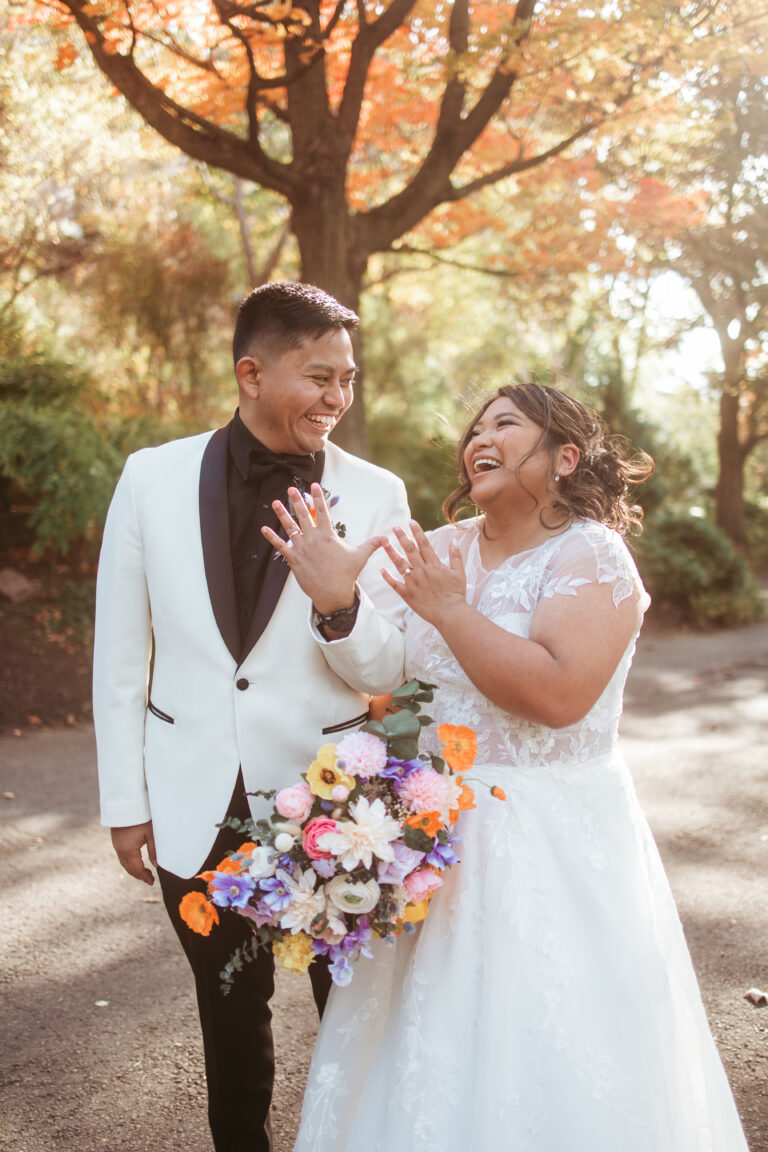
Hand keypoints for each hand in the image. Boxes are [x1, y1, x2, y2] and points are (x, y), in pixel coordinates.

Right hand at [111, 821, 156, 884]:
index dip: (145, 877)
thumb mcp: (150, 833)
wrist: (125, 804)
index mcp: (129, 850)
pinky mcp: (116, 840)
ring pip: (124, 863)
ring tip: (145, 872)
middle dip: (139, 875)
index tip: (152, 882)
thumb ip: (154, 850)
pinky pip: (122, 856)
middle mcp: (120, 850)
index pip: (137, 869)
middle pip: (129, 868)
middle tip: (150, 879)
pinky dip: (129, 862)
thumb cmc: (140, 817)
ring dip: (134, 869)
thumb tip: (157, 865)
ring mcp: (116, 845)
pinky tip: (136, 861)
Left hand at [262, 484, 385, 614]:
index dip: (318, 498)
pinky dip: (272, 538)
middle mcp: (313, 540)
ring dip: (282, 514)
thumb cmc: (346, 575)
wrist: (333, 594)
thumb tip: (385, 538)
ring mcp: (302, 549)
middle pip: (304, 516)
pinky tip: (264, 529)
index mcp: (328, 536)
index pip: (322, 512)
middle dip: (297, 501)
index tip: (313, 486)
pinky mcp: (294, 560)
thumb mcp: (360, 557)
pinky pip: (280, 546)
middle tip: (291, 489)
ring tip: (276, 503)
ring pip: (290, 528)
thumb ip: (371, 545)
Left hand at [381, 521, 466, 626]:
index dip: (417, 532)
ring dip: (391, 552)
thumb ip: (456, 556)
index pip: (424, 544)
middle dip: (401, 537)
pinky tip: (381, 569)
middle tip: (394, 527)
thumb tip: (454, 541)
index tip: (411, 522)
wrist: (449, 614)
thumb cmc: (456, 594)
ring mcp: (413, 582)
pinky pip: (395, 584)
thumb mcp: (459, 573)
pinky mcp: (407, 594)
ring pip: (400, 564)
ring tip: (384, 542)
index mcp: (434, 565)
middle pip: (410, 550)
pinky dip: (387, 577)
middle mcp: (422, 571)